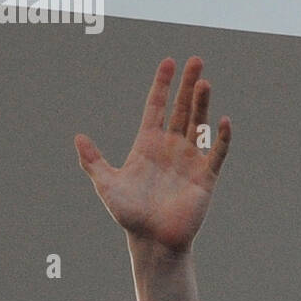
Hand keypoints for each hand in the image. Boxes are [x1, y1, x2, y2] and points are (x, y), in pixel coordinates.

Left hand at [75, 56, 230, 254]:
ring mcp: (190, 159)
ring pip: (198, 123)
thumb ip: (92, 161)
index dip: (162, 85)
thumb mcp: (107, 185)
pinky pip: (217, 152)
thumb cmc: (129, 214)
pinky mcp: (205, 176)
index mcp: (148, 145)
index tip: (168, 62)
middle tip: (195, 60)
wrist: (151, 240)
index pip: (156, 108)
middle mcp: (171, 147)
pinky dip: (221, 137)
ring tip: (204, 81)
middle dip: (188, 85)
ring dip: (201, 103)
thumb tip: (77, 137)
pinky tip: (222, 121)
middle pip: (181, 109)